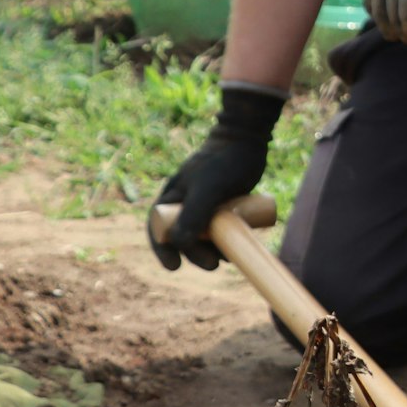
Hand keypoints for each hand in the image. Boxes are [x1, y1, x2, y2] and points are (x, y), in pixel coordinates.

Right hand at [147, 81, 285, 270]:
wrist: (247, 140)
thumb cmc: (223, 161)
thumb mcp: (208, 188)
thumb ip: (193, 214)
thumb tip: (179, 245)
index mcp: (171, 198)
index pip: (158, 229)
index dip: (163, 250)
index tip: (174, 267)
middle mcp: (184, 204)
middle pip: (183, 237)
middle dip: (195, 254)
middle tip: (213, 266)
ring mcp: (205, 205)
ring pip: (203, 236)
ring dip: (212, 250)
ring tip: (227, 258)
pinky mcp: (223, 205)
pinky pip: (220, 229)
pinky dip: (225, 240)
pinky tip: (236, 249)